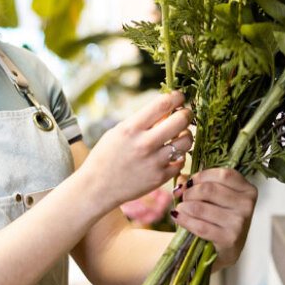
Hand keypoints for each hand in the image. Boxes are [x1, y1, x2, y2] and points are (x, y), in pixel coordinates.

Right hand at [83, 91, 193, 210]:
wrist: (97, 187)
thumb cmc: (106, 155)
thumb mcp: (118, 132)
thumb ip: (141, 121)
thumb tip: (168, 110)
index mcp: (131, 128)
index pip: (162, 104)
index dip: (176, 97)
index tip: (180, 97)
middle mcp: (144, 144)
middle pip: (180, 121)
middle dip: (187, 114)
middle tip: (185, 115)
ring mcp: (154, 162)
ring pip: (186, 141)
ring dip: (186, 135)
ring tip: (179, 136)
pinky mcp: (159, 178)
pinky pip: (181, 161)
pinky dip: (178, 156)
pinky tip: (171, 155)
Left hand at [172, 168, 256, 271]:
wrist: (224, 251)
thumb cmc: (218, 218)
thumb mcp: (213, 197)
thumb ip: (197, 183)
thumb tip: (181, 182)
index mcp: (247, 189)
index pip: (222, 175)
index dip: (200, 176)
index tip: (188, 183)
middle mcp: (247, 204)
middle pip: (208, 189)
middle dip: (189, 193)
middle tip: (182, 198)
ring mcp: (240, 222)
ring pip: (201, 207)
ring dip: (184, 207)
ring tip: (180, 209)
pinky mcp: (229, 239)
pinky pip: (200, 226)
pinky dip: (185, 220)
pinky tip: (177, 217)